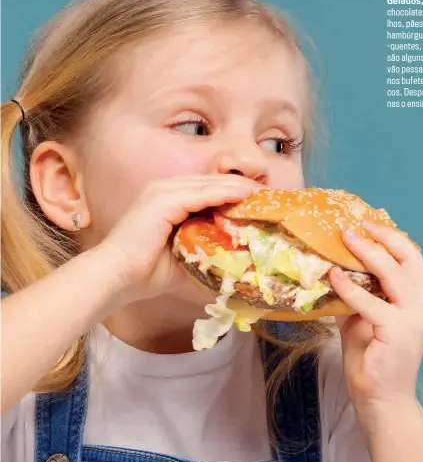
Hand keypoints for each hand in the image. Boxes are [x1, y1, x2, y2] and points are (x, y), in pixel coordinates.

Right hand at [94, 175, 260, 304]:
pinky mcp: (163, 199)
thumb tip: (236, 279)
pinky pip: (203, 193)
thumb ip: (207, 263)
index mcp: (167, 201)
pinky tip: (246, 197)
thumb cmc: (146, 276)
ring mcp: (163, 191)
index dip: (234, 196)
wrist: (115, 278)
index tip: (259, 204)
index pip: (207, 192)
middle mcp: (164, 190)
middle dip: (240, 189)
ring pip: (210, 185)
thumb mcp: (185, 264)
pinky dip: (226, 194)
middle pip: (212, 183)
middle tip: (268, 197)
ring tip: (262, 195)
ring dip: (238, 189)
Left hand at [330, 220, 422, 418]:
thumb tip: (332, 271)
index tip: (370, 224)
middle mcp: (422, 307)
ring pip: (393, 275)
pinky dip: (350, 287)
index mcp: (418, 303)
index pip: (413, 261)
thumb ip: (356, 298)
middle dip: (382, 238)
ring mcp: (413, 319)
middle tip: (354, 227)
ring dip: (367, 254)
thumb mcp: (361, 322)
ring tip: (344, 240)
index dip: (393, 239)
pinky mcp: (398, 332)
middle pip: (408, 260)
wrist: (381, 401)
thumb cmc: (371, 363)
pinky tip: (333, 277)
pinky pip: (371, 303)